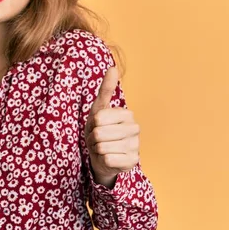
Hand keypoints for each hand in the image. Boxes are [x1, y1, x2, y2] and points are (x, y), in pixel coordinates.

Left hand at [84, 65, 139, 186]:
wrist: (102, 155)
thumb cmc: (100, 129)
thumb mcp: (99, 108)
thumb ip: (106, 89)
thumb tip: (113, 67)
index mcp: (128, 114)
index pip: (99, 118)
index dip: (92, 124)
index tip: (98, 126)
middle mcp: (135, 129)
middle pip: (100, 133)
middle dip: (93, 138)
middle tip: (99, 139)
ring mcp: (135, 146)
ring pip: (103, 146)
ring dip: (97, 149)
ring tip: (102, 147)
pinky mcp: (132, 162)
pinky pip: (108, 159)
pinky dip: (102, 159)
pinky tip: (108, 158)